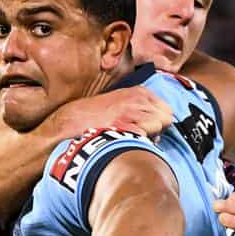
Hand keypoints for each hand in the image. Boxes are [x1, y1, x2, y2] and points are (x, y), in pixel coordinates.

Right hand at [55, 86, 173, 139]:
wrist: (67, 126)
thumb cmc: (89, 119)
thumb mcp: (117, 105)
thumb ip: (138, 111)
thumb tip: (155, 129)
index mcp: (138, 92)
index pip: (166, 109)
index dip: (157, 122)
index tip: (145, 128)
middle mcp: (138, 99)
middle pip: (167, 118)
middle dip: (157, 129)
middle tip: (137, 134)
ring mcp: (134, 111)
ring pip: (161, 127)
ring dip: (150, 137)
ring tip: (128, 138)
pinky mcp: (128, 126)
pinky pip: (150, 137)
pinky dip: (141, 143)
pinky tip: (124, 143)